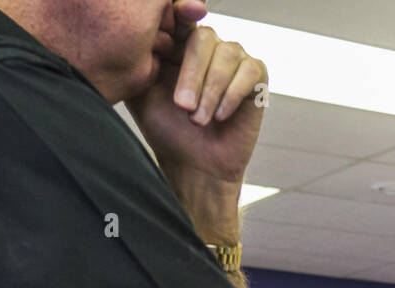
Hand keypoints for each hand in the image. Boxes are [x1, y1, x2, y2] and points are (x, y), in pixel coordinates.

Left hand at [126, 1, 267, 183]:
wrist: (195, 166)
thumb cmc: (168, 131)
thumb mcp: (142, 91)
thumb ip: (139, 58)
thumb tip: (146, 30)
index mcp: (178, 44)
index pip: (180, 17)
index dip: (183, 10)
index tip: (185, 11)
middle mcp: (207, 46)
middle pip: (203, 38)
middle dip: (192, 74)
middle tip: (183, 106)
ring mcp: (233, 59)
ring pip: (226, 54)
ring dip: (211, 91)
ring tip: (199, 120)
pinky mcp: (255, 76)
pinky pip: (248, 72)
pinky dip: (232, 95)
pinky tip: (221, 117)